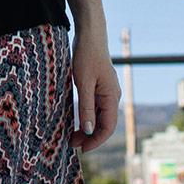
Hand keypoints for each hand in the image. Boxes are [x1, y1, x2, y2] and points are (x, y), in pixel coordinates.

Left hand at [70, 34, 119, 151]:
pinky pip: (95, 106)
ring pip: (99, 116)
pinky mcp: (99, 86)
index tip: (81, 149)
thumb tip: (88, 130)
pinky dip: (86, 116)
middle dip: (90, 136)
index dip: (96, 140)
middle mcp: (112, 96)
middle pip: (104, 124)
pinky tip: (75, 119)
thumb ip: (86, 107)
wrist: (90, 34)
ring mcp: (106, 91)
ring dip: (87, 127)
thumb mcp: (83, 83)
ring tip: (71, 135)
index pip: (107, 127)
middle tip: (72, 144)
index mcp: (112, 97)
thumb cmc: (87, 55)